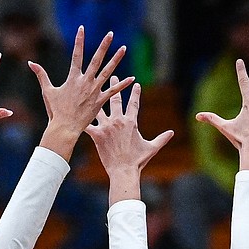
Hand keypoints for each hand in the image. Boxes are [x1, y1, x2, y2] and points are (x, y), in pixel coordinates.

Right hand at [30, 26, 132, 159]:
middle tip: (110, 34)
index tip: (82, 28)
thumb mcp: (47, 91)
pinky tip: (132, 78)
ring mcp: (94, 91)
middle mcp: (85, 81)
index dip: (79, 41)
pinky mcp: (100, 101)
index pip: (76, 54)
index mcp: (73, 78)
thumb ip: (41, 75)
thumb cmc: (55, 110)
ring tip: (124, 48)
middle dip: (103, 45)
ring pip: (108, 71)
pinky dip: (122, 85)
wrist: (65, 128)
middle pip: (96, 59)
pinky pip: (113, 91)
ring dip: (116, 59)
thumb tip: (30, 63)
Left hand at [86, 79, 173, 203]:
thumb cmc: (138, 161)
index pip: (134, 103)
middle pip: (116, 99)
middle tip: (113, 77)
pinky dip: (82, 120)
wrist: (123, 171)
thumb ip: (161, 139)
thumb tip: (172, 132)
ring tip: (92, 90)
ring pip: (100, 108)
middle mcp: (118, 121)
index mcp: (131, 122)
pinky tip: (75, 113)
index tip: (135, 84)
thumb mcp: (151, 148)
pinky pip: (88, 125)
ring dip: (96, 99)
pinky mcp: (97, 135)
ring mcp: (107, 127)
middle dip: (115, 87)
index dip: (135, 93)